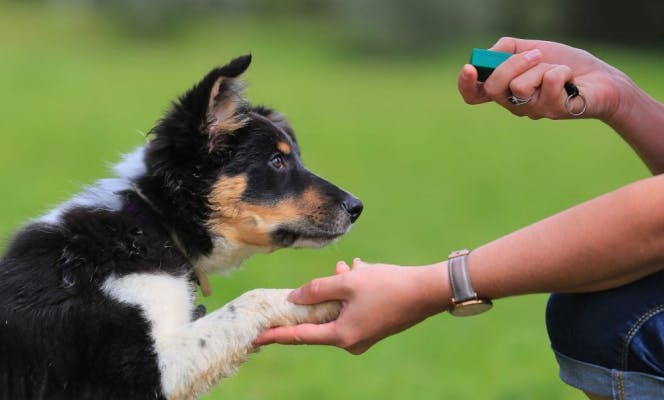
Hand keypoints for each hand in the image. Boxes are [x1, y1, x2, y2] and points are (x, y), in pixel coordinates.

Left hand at [254, 259, 448, 353]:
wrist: (428, 291)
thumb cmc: (388, 285)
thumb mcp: (347, 282)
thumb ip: (317, 289)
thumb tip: (294, 297)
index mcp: (341, 335)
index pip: (300, 336)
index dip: (276, 335)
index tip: (256, 337)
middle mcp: (352, 341)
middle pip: (321, 319)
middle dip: (319, 295)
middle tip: (326, 276)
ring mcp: (365, 335)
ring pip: (339, 309)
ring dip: (339, 288)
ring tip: (349, 267)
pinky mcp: (375, 326)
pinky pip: (353, 308)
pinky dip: (353, 291)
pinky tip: (361, 271)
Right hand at [458, 37, 626, 121]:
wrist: (602, 78)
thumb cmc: (566, 64)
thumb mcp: (534, 49)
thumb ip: (508, 49)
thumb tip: (489, 54)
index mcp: (506, 90)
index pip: (474, 95)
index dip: (466, 85)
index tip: (470, 68)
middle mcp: (515, 105)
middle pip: (493, 89)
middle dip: (512, 64)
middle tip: (536, 55)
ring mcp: (534, 111)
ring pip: (520, 86)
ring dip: (543, 67)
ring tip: (558, 70)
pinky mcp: (555, 111)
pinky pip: (549, 82)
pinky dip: (562, 71)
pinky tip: (571, 80)